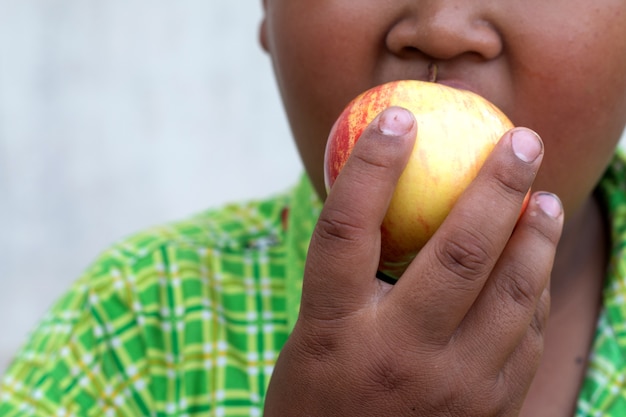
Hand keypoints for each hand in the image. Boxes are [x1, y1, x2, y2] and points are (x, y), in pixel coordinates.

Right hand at [264, 107, 563, 415]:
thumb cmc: (317, 395)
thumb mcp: (311, 334)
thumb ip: (345, 277)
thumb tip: (378, 199)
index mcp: (332, 331)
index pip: (347, 230)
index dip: (371, 167)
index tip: (398, 117)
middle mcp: (394, 357)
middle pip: (457, 255)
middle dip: (495, 185)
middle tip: (521, 140)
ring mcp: (450, 389)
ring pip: (513, 296)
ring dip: (537, 236)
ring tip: (544, 197)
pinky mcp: (489, 410)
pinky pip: (527, 336)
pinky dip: (535, 290)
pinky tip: (535, 264)